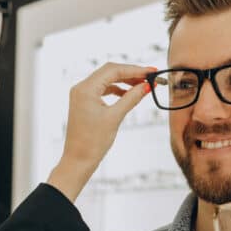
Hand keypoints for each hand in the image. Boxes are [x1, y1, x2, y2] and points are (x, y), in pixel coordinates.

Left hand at [47, 62, 154, 201]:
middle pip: (109, 72)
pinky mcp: (84, 102)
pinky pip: (102, 90)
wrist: (78, 160)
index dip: (134, 69)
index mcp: (85, 89)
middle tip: (150, 77)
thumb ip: (131, 98)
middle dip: (131, 73)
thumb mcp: (115, 117)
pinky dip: (116, 90)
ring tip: (142, 86)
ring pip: (106, 80)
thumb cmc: (93, 142)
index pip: (113, 70)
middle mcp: (81, 88)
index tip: (151, 71)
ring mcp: (81, 95)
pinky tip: (128, 94)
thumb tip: (146, 86)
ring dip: (124, 81)